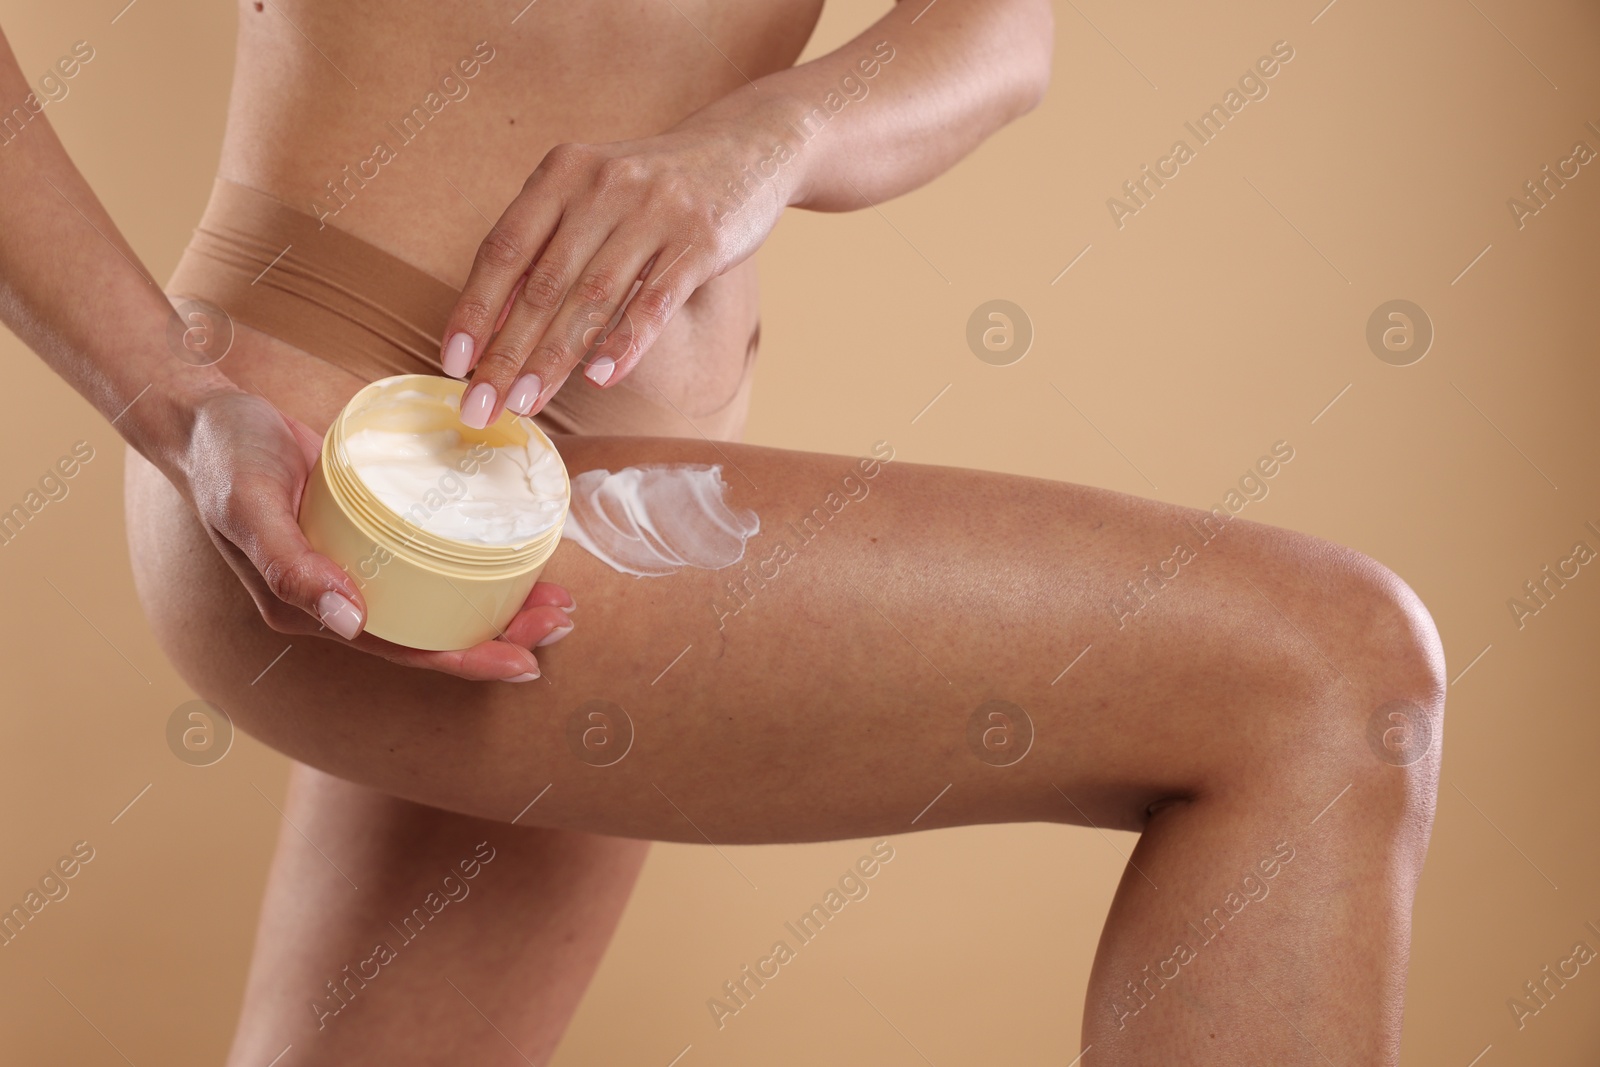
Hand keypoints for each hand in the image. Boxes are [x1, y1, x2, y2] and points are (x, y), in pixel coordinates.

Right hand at [173, 388, 574, 680]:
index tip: (527, 663)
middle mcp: (340, 597)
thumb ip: (288, 564)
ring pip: (440, 595)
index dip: (467, 662)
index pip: (404, 650)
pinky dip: (476, 554)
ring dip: (499, 598)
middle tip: (564, 615)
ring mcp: (358, 564)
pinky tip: (513, 543)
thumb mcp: (249, 507)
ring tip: (556, 590)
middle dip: (503, 632)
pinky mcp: (370, 528)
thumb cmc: (223, 459)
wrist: (205, 415)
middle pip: (434, 629)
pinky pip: (432, 554)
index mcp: (312, 610)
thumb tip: (348, 622)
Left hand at [441, 123, 792, 427]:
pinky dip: (625, 343)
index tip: (454, 363)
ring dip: (555, 359)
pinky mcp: (701, 239)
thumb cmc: (653, 189)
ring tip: (527, 404)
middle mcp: (603, 185)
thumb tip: (492, 324)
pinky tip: (600, 379)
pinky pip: (654, 302)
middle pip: (543, 283)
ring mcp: (655, 210)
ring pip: (593, 298)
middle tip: (482, 406)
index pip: (504, 248)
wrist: (745, 149)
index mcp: (563, 171)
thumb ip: (545, 246)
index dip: (474, 309)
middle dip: (507, 352)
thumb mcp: (591, 196)